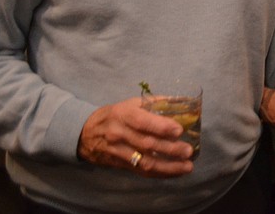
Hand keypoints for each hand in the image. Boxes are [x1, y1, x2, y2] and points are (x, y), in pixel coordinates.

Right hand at [77, 98, 193, 177]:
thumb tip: (182, 101)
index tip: (178, 130)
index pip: (142, 121)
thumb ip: (156, 102)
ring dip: (167, 166)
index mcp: (123, 114)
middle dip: (169, 148)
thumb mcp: (131, 103)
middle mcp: (119, 134)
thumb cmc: (115, 114)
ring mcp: (118, 151)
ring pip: (144, 161)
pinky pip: (140, 171)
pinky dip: (159, 173)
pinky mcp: (119, 164)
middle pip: (146, 143)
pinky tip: (175, 172)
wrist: (85, 133)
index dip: (160, 126)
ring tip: (187, 166)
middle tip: (188, 150)